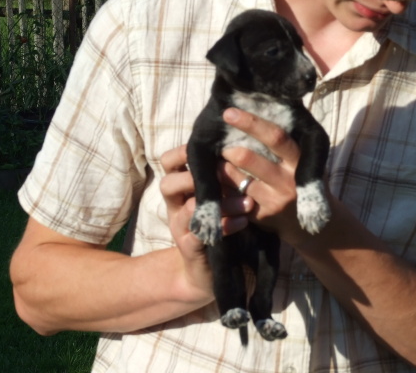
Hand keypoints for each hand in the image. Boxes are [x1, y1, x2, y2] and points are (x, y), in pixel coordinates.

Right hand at [159, 144, 253, 296]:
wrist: (207, 273)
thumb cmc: (218, 223)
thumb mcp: (219, 196)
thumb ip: (223, 174)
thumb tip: (245, 143)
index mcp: (180, 188)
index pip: (168, 162)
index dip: (182, 152)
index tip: (209, 145)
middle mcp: (175, 206)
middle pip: (168, 184)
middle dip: (195, 176)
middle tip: (226, 173)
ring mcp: (180, 228)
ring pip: (190, 209)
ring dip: (221, 203)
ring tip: (247, 202)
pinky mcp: (191, 249)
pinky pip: (202, 235)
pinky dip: (224, 226)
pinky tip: (243, 222)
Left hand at [218, 108, 308, 244]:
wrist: (307, 224)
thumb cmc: (300, 180)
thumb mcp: (304, 160)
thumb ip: (287, 142)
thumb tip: (263, 108)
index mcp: (300, 160)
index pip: (276, 137)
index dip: (251, 124)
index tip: (229, 113)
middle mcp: (288, 181)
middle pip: (250, 158)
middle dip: (228, 147)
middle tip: (216, 139)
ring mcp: (273, 200)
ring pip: (237, 179)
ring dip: (221, 166)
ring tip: (213, 157)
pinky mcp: (261, 216)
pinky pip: (234, 198)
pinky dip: (223, 186)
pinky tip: (215, 178)